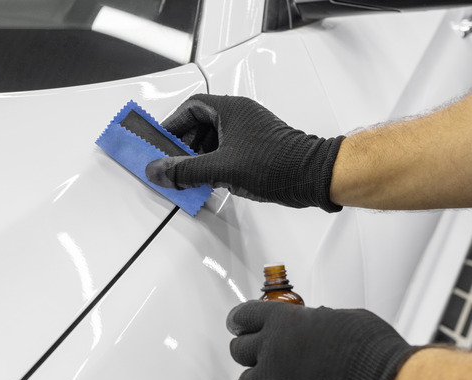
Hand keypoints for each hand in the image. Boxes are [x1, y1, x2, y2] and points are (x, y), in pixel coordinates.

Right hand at [145, 94, 343, 210]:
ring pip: (214, 139)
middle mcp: (241, 116)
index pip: (191, 108)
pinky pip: (227, 150)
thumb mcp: (221, 168)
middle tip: (172, 161)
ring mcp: (250, 132)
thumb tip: (159, 170)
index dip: (172, 124)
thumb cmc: (278, 163)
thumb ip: (185, 170)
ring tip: (189, 174)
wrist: (313, 177)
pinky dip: (214, 162)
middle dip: (184, 144)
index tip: (160, 141)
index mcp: (231, 109)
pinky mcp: (257, 148)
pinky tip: (210, 179)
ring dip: (199, 156)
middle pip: (201, 124)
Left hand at [226, 301, 417, 379]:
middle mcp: (270, 345)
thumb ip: (317, 321)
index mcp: (284, 319)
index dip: (240, 323)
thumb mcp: (344, 319)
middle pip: (239, 350)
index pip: (243, 316)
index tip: (239, 328)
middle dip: (251, 354)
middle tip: (264, 361)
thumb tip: (315, 323)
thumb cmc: (374, 352)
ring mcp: (269, 378)